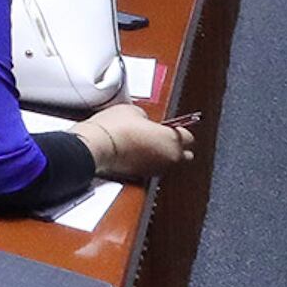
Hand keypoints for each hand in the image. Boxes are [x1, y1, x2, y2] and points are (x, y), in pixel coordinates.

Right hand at [79, 101, 195, 178]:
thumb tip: (146, 122)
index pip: (189, 137)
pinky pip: (152, 168)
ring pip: (168, 163)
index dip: (179, 129)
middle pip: (184, 154)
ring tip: (146, 144)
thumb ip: (148, 118)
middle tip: (162, 136)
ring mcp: (156, 169)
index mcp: (173, 140)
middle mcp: (170, 158)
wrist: (97, 146)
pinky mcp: (142, 176)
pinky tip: (136, 152)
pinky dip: (148, 161)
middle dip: (176, 147)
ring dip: (162, 155)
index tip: (171, 125)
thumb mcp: (133, 111)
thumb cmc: (115, 128)